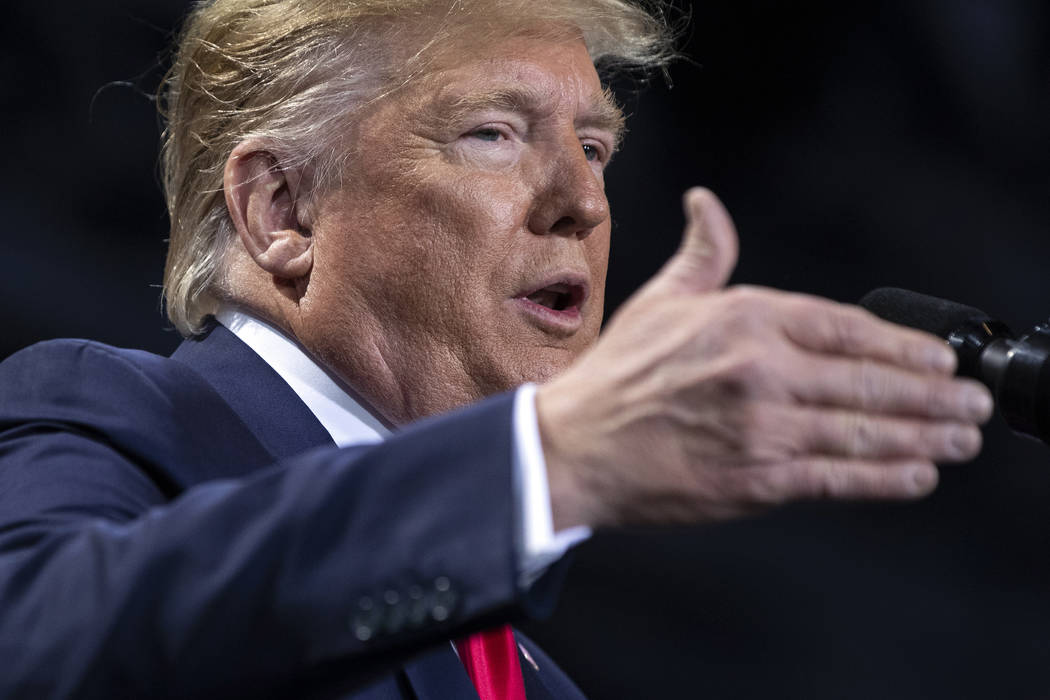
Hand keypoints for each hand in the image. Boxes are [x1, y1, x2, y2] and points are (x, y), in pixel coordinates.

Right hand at [536, 188, 993, 528]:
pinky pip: (837, 478)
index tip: (938, 358)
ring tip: (961, 437)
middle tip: (973, 403)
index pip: (846, 326)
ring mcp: (762, 427)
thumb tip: (707, 204)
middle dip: (932, 395)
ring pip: (864, 430)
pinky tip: (917, 474)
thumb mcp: (661, 301)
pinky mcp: (756, 479)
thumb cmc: (616, 377)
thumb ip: (704, 253)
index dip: (902, 346)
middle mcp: (761, 370)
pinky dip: (884, 478)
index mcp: (743, 319)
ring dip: (924, 435)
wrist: (573, 447)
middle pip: (869, 381)